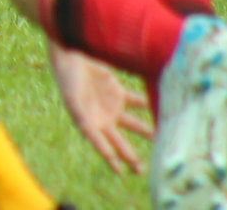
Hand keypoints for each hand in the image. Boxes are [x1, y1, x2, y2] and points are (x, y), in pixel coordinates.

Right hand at [48, 43, 150, 174]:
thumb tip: (88, 133)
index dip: (110, 159)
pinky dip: (147, 105)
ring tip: (158, 140)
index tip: (120, 172)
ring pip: (133, 124)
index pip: (101, 145)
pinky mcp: (117, 91)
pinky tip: (159, 109)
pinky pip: (136, 102)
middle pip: (119, 141)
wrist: (70, 53)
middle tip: (140, 169)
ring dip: (145, 132)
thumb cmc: (67, 78)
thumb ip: (81, 116)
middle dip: (129, 155)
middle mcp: (101, 118)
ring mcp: (110, 105)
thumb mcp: (72, 100)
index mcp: (88, 122)